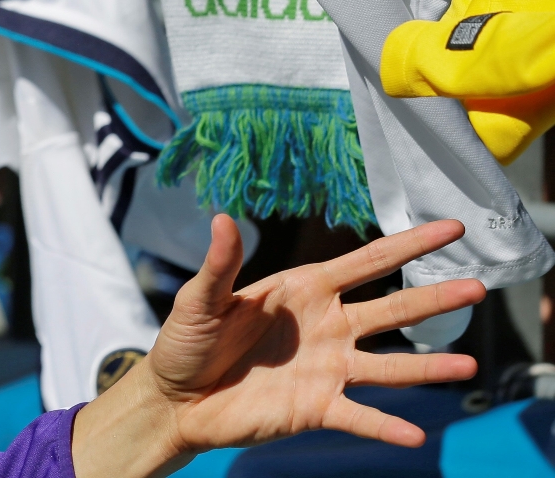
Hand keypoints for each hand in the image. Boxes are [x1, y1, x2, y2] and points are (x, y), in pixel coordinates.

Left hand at [71, 217, 484, 477]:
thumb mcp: (199, 300)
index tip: (451, 229)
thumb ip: (219, 264)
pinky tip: (415, 436)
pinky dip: (385, 427)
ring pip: (389, 367)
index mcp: (304, 290)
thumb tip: (223, 219)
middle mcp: (328, 326)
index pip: (366, 262)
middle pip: (392, 311)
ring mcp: (328, 368)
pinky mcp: (318, 408)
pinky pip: (360, 417)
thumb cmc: (186, 342)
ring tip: (469, 367)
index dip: (408, 244)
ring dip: (428, 368)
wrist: (176, 398)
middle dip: (435, 300)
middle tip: (480, 287)